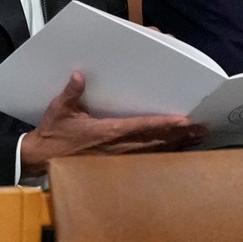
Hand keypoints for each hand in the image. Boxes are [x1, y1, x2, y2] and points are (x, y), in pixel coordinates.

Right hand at [20, 71, 207, 176]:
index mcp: (108, 132)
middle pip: (156, 141)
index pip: (142, 127)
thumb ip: (71, 94)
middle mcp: (119, 147)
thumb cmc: (53, 134)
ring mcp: (119, 158)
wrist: (41, 160)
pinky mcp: (117, 165)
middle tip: (202, 129)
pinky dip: (164, 154)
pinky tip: (177, 151)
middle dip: (180, 135)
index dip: (164, 125)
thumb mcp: (59, 111)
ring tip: (197, 138)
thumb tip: (78, 76)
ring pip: (155, 152)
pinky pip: (146, 159)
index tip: (183, 121)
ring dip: (177, 145)